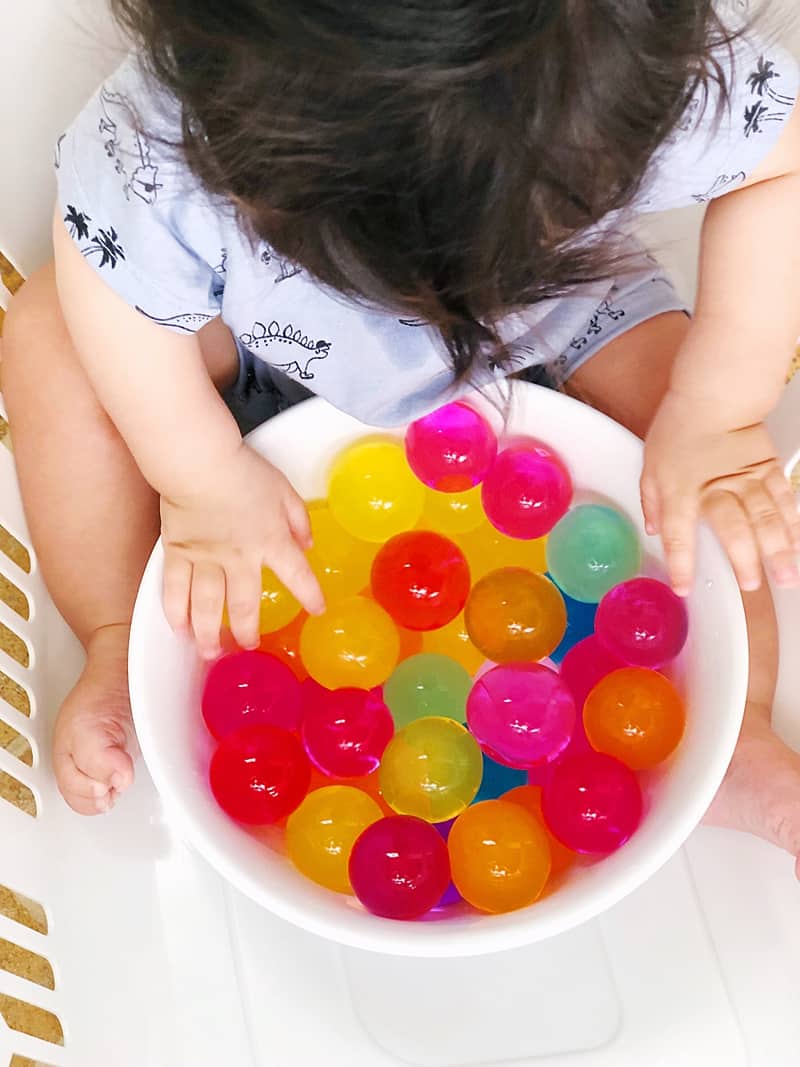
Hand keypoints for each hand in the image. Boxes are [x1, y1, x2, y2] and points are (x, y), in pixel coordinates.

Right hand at [160, 441, 323, 657]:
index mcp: (271, 542)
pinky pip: (174, 589)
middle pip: (244, 605)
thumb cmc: (243, 471)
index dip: (310, 596)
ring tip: (210, 652)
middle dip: (247, 630)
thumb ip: (299, 519)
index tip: (317, 610)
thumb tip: (308, 542)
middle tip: (248, 646)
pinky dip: (176, 611)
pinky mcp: (177, 552)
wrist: (198, 462)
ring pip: (206, 605)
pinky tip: (178, 628)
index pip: (298, 576)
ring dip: (208, 633)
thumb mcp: (284, 490)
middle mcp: (239, 558)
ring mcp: (205, 558)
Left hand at [641, 389, 799, 594]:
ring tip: (786, 576)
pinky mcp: (768, 470)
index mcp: (681, 491)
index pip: (679, 535)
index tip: (684, 587)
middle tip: (751, 585)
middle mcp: (716, 489)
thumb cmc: (679, 428)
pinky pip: (783, 500)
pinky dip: (792, 523)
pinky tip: (796, 543)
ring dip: (778, 551)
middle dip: (744, 561)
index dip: (681, 564)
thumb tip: (653, 529)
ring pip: (766, 519)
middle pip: (733, 530)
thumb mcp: (651, 466)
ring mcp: (747, 480)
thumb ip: (652, 501)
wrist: (714, 396)